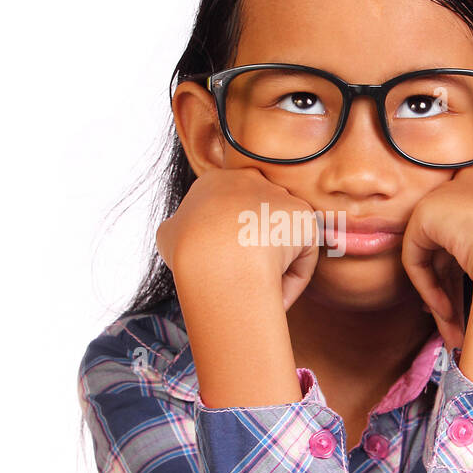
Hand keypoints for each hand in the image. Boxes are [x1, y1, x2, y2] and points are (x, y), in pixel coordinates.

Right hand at [155, 167, 320, 310]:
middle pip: (257, 218)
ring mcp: (278, 196)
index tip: (222, 264)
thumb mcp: (168, 235)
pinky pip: (302, 253)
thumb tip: (190, 240)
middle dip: (255, 246)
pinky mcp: (304, 216)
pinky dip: (292, 277)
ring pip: (282, 236)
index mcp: (215, 181)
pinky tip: (276, 292)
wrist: (216, 256)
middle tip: (245, 277)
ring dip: (275, 264)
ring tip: (261, 292)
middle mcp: (249, 180)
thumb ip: (181, 230)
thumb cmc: (188, 249)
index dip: (226, 240)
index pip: (227, 209)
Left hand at [400, 165, 472, 353]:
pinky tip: (445, 311)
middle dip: (455, 291)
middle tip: (459, 324)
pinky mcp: (427, 210)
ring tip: (452, 332)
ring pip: (437, 257)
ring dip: (443, 298)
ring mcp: (451, 194)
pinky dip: (428, 287)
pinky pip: (418, 256)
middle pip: (456, 247)